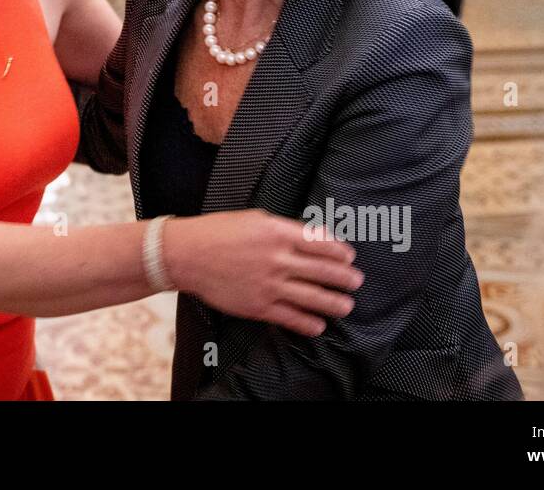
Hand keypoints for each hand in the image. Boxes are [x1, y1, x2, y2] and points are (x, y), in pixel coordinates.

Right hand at [164, 210, 362, 335]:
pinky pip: (291, 318)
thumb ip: (284, 229)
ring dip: (335, 303)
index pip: (321, 243)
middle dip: (345, 278)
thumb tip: (312, 238)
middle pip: (323, 271)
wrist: (187, 255)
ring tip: (346, 305)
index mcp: (278, 233)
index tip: (349, 256)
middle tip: (356, 281)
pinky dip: (309, 323)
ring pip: (313, 297)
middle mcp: (277, 259)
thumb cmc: (218, 232)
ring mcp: (269, 285)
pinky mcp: (258, 306)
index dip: (340, 251)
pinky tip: (319, 325)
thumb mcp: (255, 219)